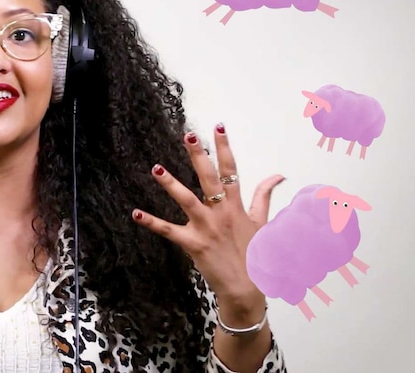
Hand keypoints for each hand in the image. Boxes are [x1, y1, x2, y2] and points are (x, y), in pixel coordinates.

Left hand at [132, 123, 284, 319]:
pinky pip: (169, 231)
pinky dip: (152, 223)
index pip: (231, 170)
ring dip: (171, 184)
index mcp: (236, 205)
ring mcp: (206, 228)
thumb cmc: (254, 255)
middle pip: (210, 178)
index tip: (217, 126)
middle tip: (189, 136)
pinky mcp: (193, 244)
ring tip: (156, 168)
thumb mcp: (262, 223)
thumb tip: (278, 176)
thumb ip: (265, 196)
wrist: (246, 288)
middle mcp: (221, 213)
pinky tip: (136, 213)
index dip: (224, 147)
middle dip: (199, 156)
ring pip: (187, 200)